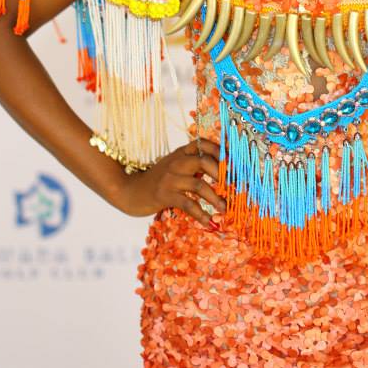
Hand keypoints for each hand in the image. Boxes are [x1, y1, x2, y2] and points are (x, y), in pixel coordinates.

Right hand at [112, 137, 226, 225]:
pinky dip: (201, 214)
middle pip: (205, 162)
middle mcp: (177, 161)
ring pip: (199, 185)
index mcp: (182, 152)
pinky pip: (188, 204)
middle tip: (237, 188)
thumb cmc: (158, 181)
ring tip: (226, 209)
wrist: (130, 192)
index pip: (205, 144)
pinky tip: (209, 223)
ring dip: (216, 198)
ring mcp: (170, 178)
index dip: (223, 152)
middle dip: (224, 175)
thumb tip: (225, 172)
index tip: (237, 164)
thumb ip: (195, 165)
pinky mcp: (164, 195)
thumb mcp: (176, 166)